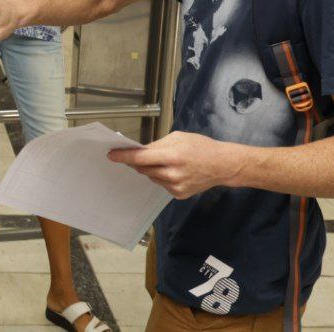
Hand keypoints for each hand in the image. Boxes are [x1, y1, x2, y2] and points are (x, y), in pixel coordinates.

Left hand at [107, 131, 239, 199]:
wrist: (222, 165)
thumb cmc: (201, 147)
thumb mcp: (178, 138)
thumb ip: (157, 145)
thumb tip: (140, 151)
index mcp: (172, 155)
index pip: (140, 158)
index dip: (124, 157)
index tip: (111, 155)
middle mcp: (173, 173)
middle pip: (143, 169)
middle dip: (137, 162)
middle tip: (137, 155)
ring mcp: (176, 186)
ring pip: (151, 177)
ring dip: (151, 169)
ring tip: (164, 161)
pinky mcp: (179, 194)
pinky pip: (161, 184)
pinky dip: (161, 176)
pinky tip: (173, 171)